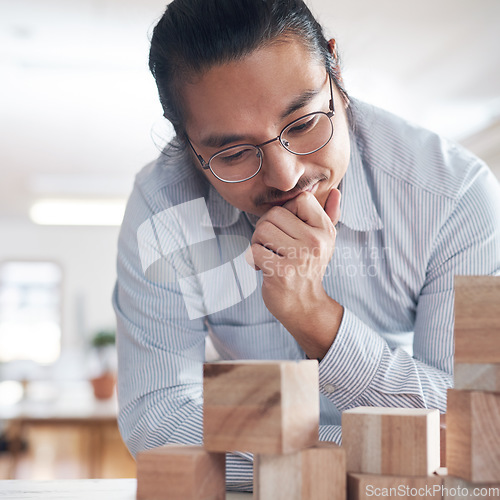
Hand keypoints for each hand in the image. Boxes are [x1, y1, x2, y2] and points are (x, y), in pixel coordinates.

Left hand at [247, 188, 343, 358]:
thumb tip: (335, 191)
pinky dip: (253, 258)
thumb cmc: (309, 269)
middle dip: (266, 227)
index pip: (300, 199)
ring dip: (257, 242)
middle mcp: (315, 242)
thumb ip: (330, 215)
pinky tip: (263, 267)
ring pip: (262, 230)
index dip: (287, 210)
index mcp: (325, 231)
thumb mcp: (325, 242)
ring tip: (267, 254)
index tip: (287, 227)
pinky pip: (254, 250)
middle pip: (274, 214)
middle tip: (271, 244)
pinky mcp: (280, 272)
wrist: (305, 306)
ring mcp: (298, 258)